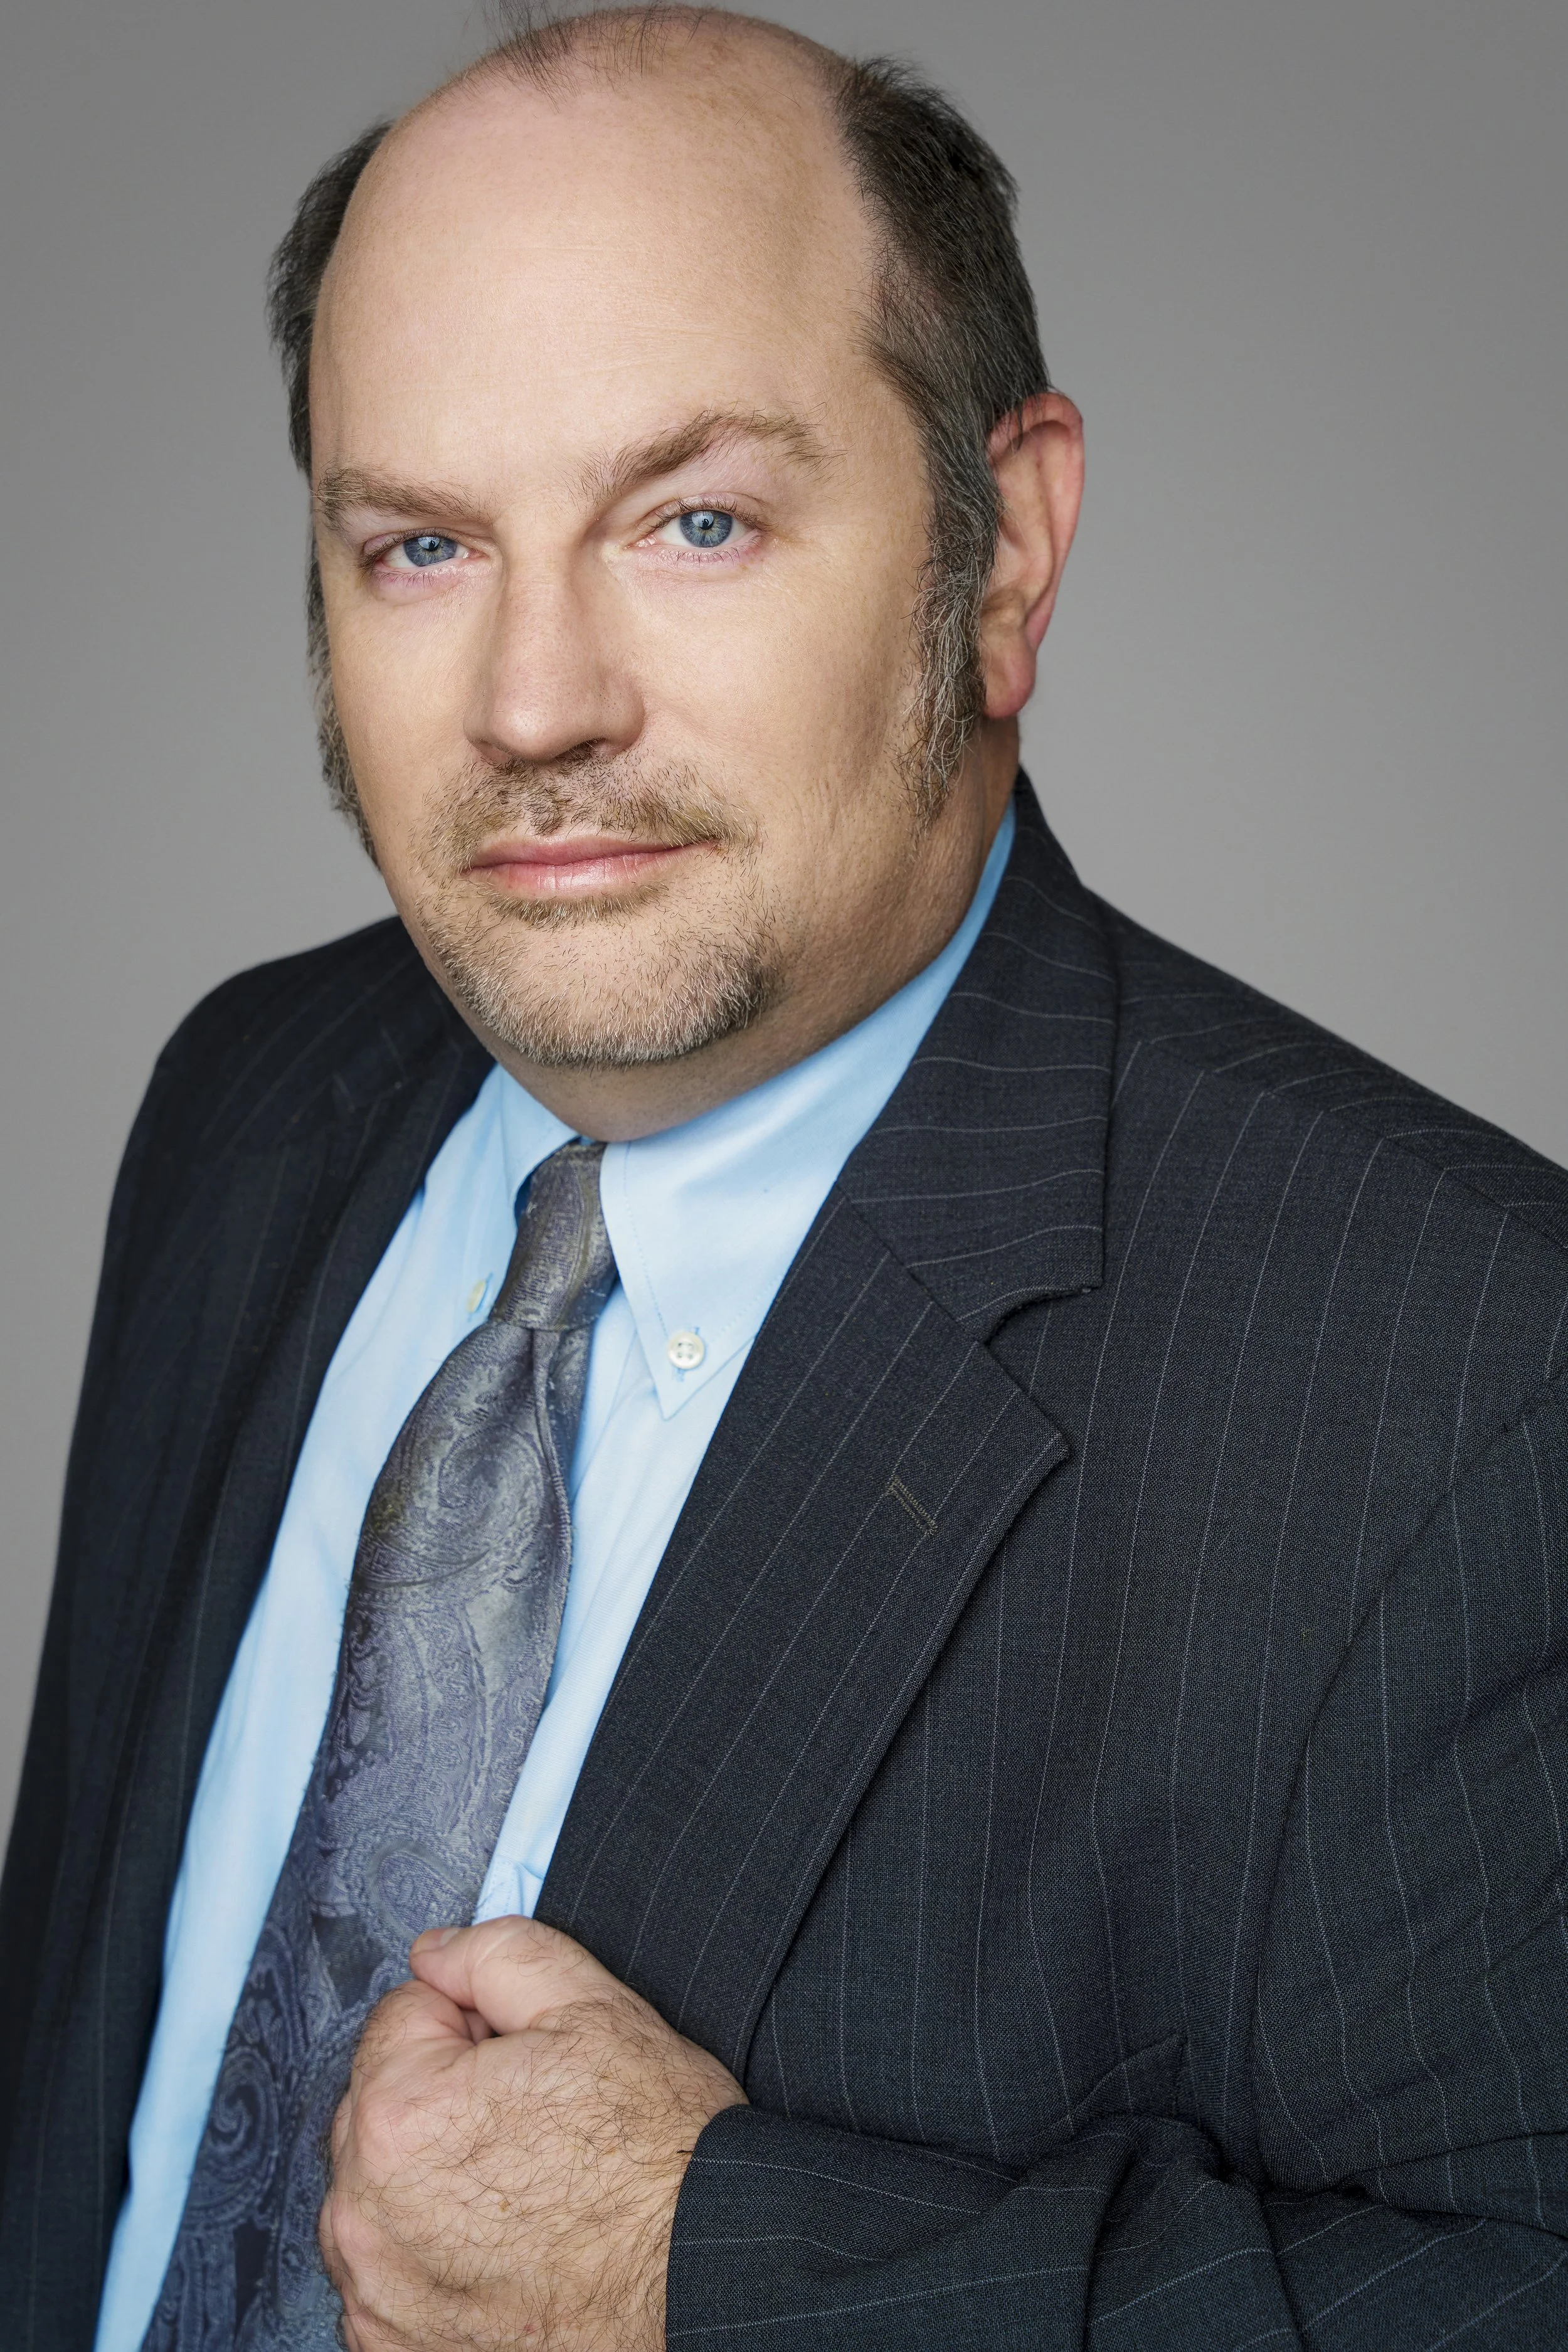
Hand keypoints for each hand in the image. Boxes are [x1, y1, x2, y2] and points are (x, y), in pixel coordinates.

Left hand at [319, 1914, 746, 2350]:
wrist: (706, 2282)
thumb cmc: (660, 2159)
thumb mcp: (596, 2008)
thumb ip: (496, 1955)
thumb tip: (433, 1952)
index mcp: (401, 2113)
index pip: (404, 2015)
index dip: (476, 2024)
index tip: (529, 2063)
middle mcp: (365, 2212)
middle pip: (383, 2101)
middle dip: (446, 2095)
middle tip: (536, 2121)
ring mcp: (377, 2292)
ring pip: (380, 2186)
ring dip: (432, 2174)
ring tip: (528, 2187)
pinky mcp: (396, 2347)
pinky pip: (389, 2267)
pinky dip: (431, 2252)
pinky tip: (504, 2247)